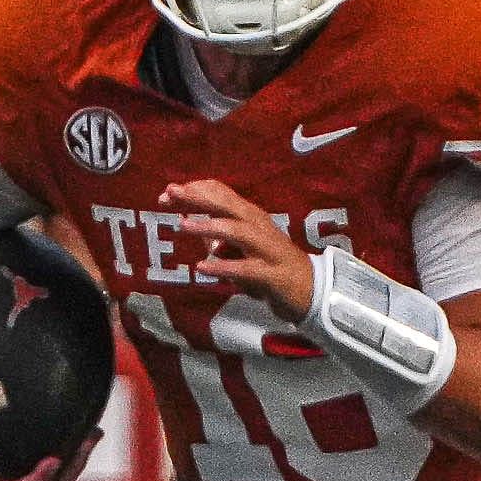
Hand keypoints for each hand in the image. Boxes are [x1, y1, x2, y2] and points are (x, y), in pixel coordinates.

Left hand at [167, 178, 313, 317]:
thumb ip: (219, 235)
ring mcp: (267, 250)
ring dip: (209, 227)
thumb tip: (191, 223)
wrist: (313, 290)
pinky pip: (244, 269)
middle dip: (198, 198)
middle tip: (170, 193)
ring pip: (237, 232)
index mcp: (252, 217)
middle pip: (227, 205)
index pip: (221, 193)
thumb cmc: (274, 266)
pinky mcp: (272, 275)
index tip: (167, 194)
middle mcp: (259, 227)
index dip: (194, 190)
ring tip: (183, 225)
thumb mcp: (243, 247)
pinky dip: (222, 267)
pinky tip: (201, 267)